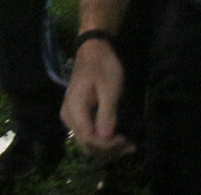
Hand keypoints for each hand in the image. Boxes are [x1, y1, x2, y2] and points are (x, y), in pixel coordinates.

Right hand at [63, 38, 135, 159]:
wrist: (93, 51)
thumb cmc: (103, 67)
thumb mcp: (109, 89)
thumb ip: (107, 113)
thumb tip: (105, 138)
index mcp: (74, 109)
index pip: (88, 139)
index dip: (107, 145)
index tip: (126, 141)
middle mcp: (69, 117)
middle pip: (87, 145)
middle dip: (109, 150)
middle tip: (131, 146)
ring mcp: (71, 118)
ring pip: (88, 143)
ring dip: (108, 148)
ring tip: (129, 146)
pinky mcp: (78, 117)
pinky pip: (89, 134)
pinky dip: (104, 141)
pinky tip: (118, 140)